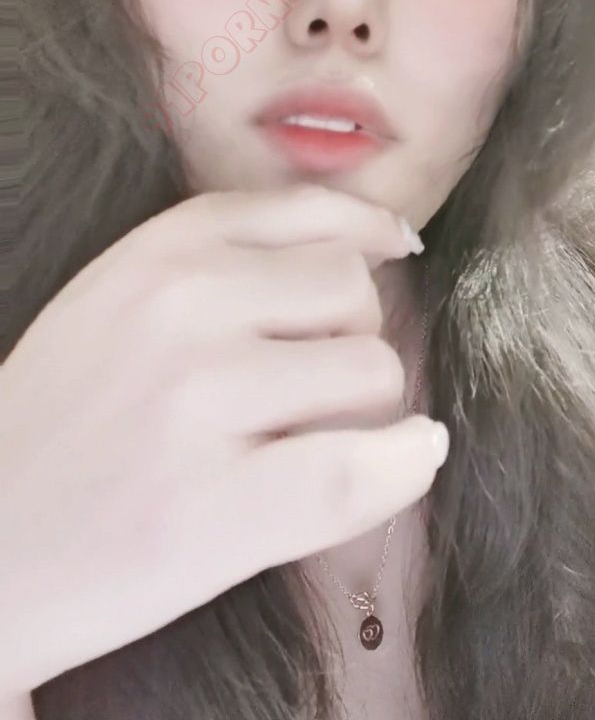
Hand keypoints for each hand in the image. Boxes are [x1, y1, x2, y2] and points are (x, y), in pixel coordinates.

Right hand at [0, 185, 447, 693]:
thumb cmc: (64, 424)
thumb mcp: (118, 302)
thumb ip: (223, 262)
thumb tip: (380, 240)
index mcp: (156, 251)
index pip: (308, 212)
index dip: (367, 231)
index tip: (395, 251)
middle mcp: (180, 307)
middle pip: (354, 291)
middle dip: (350, 335)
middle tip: (310, 386)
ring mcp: (199, 402)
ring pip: (373, 372)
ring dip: (364, 409)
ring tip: (308, 437)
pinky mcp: (218, 507)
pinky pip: (366, 467)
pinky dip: (404, 464)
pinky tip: (404, 460)